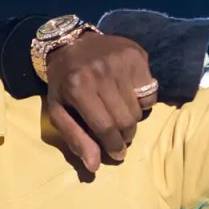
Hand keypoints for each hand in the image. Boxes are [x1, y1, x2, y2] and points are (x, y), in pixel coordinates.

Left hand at [44, 33, 157, 171]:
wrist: (71, 42)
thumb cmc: (63, 81)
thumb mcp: (58, 110)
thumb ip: (75, 139)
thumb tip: (94, 167)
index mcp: (78, 87)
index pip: (104, 126)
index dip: (113, 146)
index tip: (117, 154)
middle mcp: (101, 72)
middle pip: (125, 120)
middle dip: (124, 137)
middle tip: (119, 138)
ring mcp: (121, 62)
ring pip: (138, 109)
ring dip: (132, 121)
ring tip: (121, 118)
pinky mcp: (137, 56)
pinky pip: (150, 92)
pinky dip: (142, 101)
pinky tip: (128, 96)